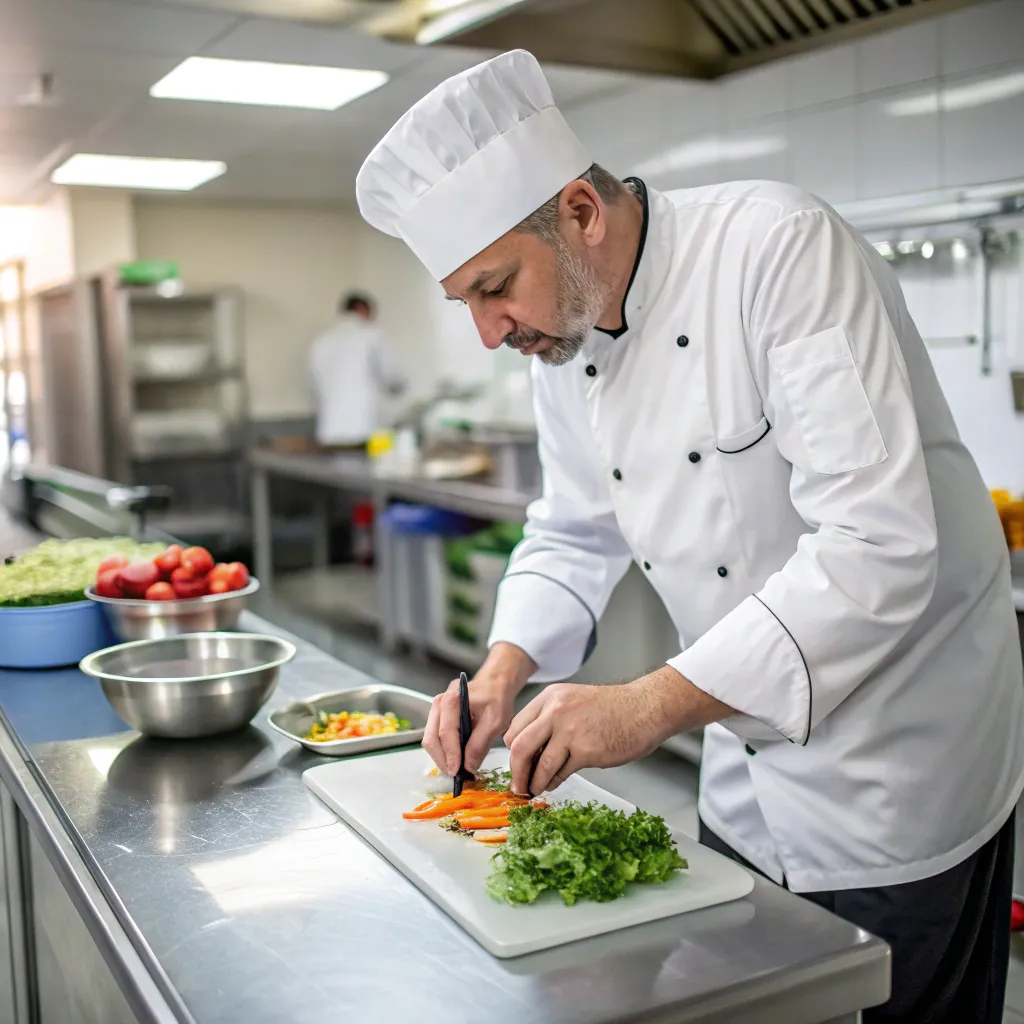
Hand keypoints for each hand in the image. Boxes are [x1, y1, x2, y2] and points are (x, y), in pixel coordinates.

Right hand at [423, 643, 535, 776]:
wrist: (495, 684)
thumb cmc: (497, 698)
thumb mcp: (495, 721)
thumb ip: (480, 744)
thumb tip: (468, 767)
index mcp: (453, 699)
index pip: (446, 732)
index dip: (451, 754)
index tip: (457, 771)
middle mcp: (440, 702)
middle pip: (431, 737)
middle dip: (442, 759)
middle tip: (455, 775)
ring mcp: (436, 709)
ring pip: (430, 739)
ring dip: (440, 757)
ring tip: (455, 770)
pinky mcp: (438, 717)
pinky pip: (434, 737)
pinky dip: (442, 751)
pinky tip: (454, 760)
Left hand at [504, 667, 734, 795]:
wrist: (644, 709)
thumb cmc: (611, 708)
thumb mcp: (572, 701)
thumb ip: (549, 720)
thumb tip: (528, 752)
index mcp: (550, 698)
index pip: (516, 727)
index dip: (512, 750)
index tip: (516, 763)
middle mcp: (556, 711)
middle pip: (519, 747)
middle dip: (515, 771)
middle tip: (517, 785)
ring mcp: (570, 730)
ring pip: (539, 764)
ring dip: (533, 783)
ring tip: (534, 790)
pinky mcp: (586, 750)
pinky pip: (560, 773)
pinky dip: (553, 783)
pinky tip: (553, 785)